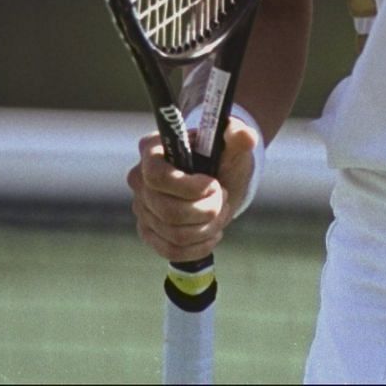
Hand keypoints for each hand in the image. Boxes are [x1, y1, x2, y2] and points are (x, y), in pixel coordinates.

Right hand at [126, 117, 259, 262]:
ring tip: (221, 212)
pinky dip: (199, 246)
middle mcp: (139, 178)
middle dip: (206, 210)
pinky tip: (212, 232)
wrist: (219, 179)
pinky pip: (171, 250)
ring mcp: (142, 207)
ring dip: (207, 228)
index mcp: (152, 149)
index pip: (156, 176)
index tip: (214, 184)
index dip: (189, 188)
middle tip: (224, 197)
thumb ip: (238, 135)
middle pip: (168, 211)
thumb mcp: (231, 144)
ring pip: (174, 234)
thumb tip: (246, 137)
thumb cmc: (221, 157)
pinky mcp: (149, 231)